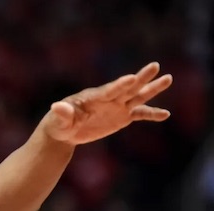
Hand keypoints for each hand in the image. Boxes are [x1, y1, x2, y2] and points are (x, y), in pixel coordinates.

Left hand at [42, 62, 172, 144]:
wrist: (65, 131)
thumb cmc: (59, 124)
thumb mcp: (58, 121)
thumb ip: (61, 113)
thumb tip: (56, 107)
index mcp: (94, 97)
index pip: (109, 90)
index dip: (119, 85)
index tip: (131, 78)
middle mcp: (109, 99)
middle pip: (127, 88)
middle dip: (141, 78)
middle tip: (154, 66)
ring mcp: (117, 106)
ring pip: (138, 96)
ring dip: (152, 89)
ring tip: (168, 78)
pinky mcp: (122, 116)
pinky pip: (140, 114)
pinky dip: (152, 114)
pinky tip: (165, 115)